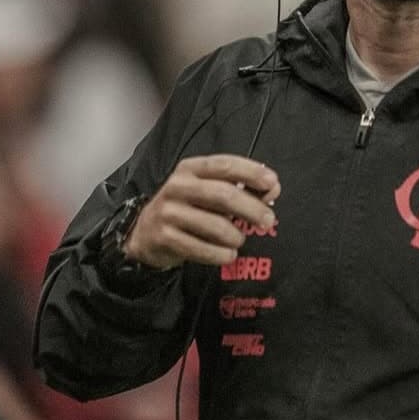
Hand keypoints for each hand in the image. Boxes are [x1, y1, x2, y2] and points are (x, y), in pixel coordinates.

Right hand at [123, 155, 279, 268]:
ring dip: (236, 236)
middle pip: (224, 195)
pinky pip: (202, 248)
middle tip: (268, 220)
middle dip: (252, 208)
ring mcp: (169, 212)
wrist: (145, 234)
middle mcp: (178, 186)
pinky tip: (228, 254)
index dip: (251, 172)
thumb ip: (239, 187)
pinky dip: (221, 254)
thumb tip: (272, 190)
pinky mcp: (165, 237)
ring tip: (239, 240)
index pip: (225, 165)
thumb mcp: (208, 191)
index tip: (273, 183)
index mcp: (191, 169)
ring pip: (216, 225)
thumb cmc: (188, 208)